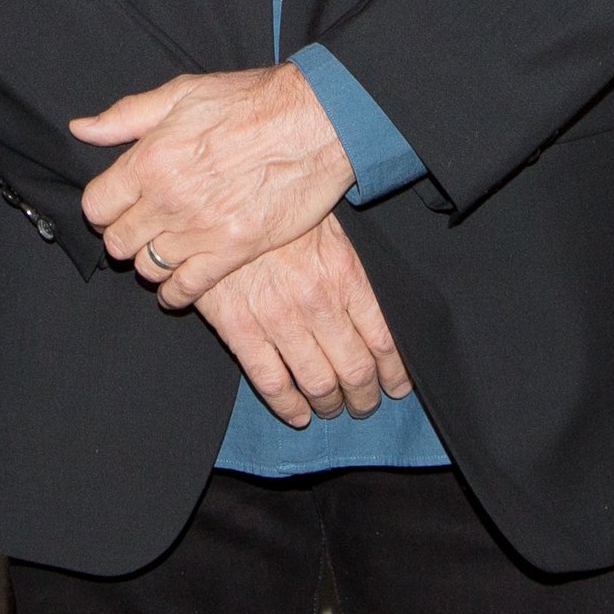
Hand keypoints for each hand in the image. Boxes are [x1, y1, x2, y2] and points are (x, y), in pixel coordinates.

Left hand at [72, 63, 354, 307]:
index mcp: (149, 160)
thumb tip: (82, 129)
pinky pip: (187, 289)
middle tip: (138, 228)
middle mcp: (167, 200)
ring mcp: (200, 229)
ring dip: (148, 261)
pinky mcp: (233, 251)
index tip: (115, 205)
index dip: (101, 208)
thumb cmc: (248, 101)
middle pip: (117, 241)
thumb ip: (126, 116)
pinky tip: (177, 285)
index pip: (96, 206)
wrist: (312, 122)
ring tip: (161, 250)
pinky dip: (175, 292)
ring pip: (147, 267)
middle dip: (121, 235)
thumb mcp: (181, 93)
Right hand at [196, 217, 412, 427]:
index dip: (394, 373)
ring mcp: (278, 319)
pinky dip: (288, 406)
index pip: (384, 341)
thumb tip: (376, 310)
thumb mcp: (328, 225)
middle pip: (355, 370)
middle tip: (364, 405)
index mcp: (345, 274)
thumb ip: (351, 270)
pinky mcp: (240, 330)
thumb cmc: (276, 210)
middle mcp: (317, 302)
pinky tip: (298, 414)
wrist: (216, 199)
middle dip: (364, 397)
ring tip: (332, 409)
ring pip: (318, 383)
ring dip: (330, 404)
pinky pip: (272, 384)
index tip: (396, 387)